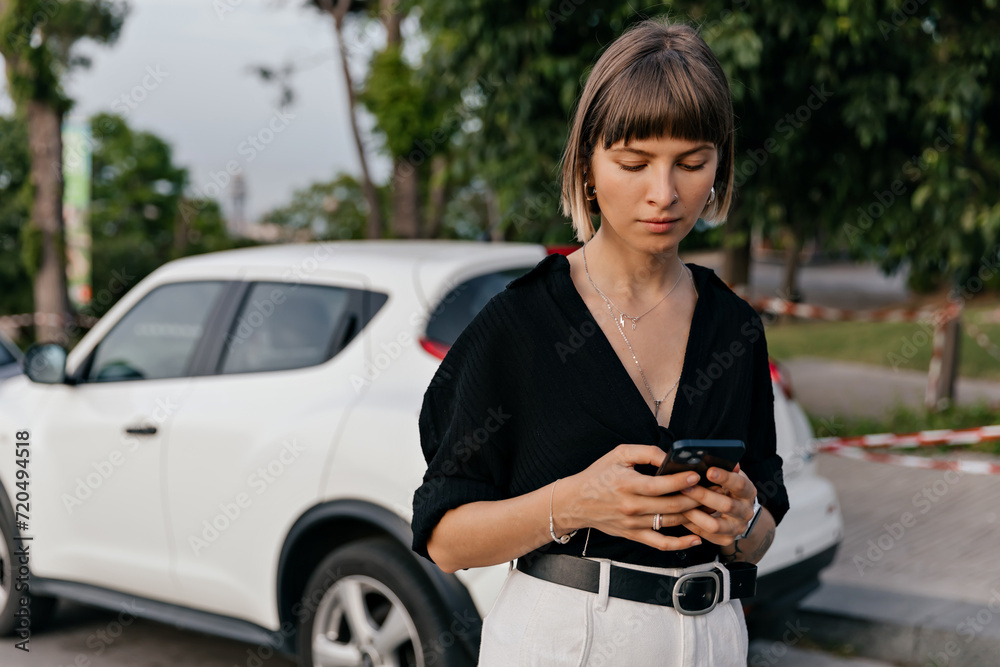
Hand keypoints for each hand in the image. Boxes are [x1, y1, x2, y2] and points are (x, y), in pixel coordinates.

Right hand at [555, 444, 705, 551]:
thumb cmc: (598, 475)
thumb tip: (670, 457)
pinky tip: (697, 538)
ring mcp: (633, 524)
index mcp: (626, 485)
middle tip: (712, 491)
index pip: (659, 485)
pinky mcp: (634, 535)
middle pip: (670, 506)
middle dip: (695, 498)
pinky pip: (661, 544)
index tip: (697, 475)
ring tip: (710, 507)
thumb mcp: (618, 454)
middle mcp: (631, 507)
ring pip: (670, 522)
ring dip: (694, 516)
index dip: (680, 481)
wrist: (576, 502)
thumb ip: (646, 452)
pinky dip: (681, 543)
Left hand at [677, 463, 756, 546]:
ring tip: (679, 504)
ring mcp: (737, 527)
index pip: (739, 484)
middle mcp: (746, 511)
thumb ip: (723, 466)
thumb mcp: (730, 475)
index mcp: (748, 491)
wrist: (738, 514)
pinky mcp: (726, 540)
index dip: (725, 477)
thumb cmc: (728, 488)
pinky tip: (680, 515)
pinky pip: (706, 535)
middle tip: (684, 486)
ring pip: (715, 525)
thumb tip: (707, 455)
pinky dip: (691, 526)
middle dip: (703, 496)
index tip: (708, 470)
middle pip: (726, 505)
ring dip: (695, 514)